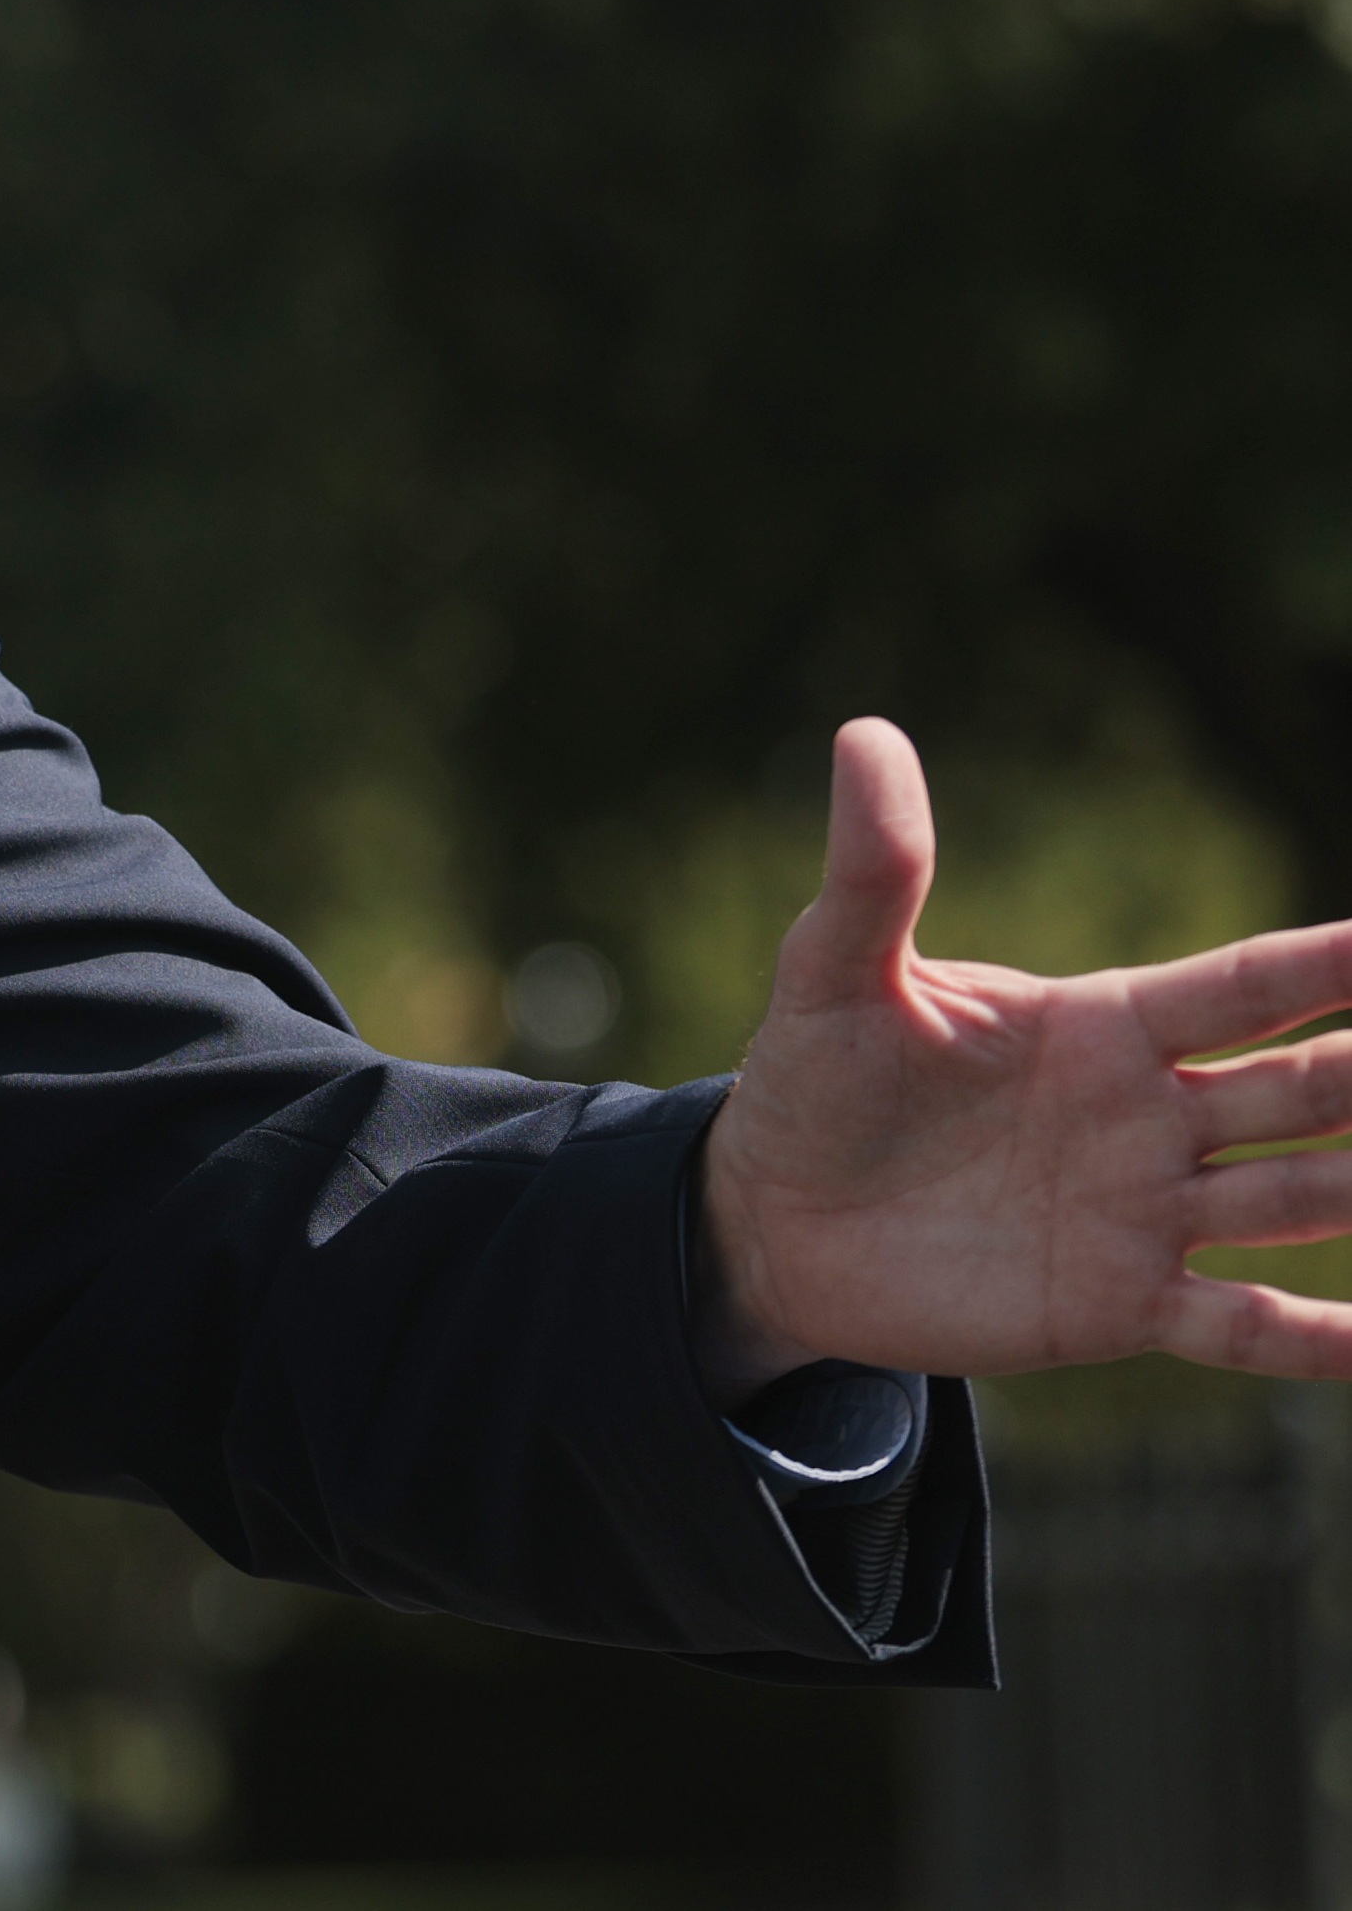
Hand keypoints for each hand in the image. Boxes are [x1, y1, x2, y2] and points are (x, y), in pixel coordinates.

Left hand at [695, 717, 1351, 1392]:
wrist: (774, 1219)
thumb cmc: (815, 1082)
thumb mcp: (836, 972)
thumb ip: (875, 871)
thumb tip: (864, 732)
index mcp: (1104, 1027)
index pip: (1249, 988)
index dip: (1335, 964)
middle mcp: (1151, 1116)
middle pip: (1306, 1091)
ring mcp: (1146, 1213)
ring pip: (1302, 1199)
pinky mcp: (1120, 1306)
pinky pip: (1242, 1326)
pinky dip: (1318, 1338)